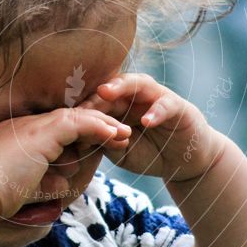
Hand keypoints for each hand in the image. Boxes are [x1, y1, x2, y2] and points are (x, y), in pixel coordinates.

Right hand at [0, 108, 131, 217]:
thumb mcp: (25, 188)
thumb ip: (44, 182)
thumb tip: (63, 184)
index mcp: (17, 138)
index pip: (55, 130)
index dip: (80, 134)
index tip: (99, 143)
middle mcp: (23, 126)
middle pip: (68, 119)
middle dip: (96, 125)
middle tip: (120, 133)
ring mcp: (31, 127)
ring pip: (75, 119)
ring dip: (102, 126)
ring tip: (124, 133)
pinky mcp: (40, 133)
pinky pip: (77, 124)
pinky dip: (97, 128)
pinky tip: (114, 134)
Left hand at [77, 73, 223, 181]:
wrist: (183, 162)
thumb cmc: (148, 152)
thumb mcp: (119, 151)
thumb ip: (102, 143)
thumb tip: (75, 142)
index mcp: (119, 104)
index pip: (97, 98)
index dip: (81, 106)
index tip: (63, 115)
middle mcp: (136, 95)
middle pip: (112, 87)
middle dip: (95, 94)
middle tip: (79, 102)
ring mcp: (157, 98)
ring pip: (138, 84)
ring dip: (121, 88)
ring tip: (105, 93)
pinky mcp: (179, 108)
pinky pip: (166, 104)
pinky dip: (156, 112)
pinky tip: (146, 121)